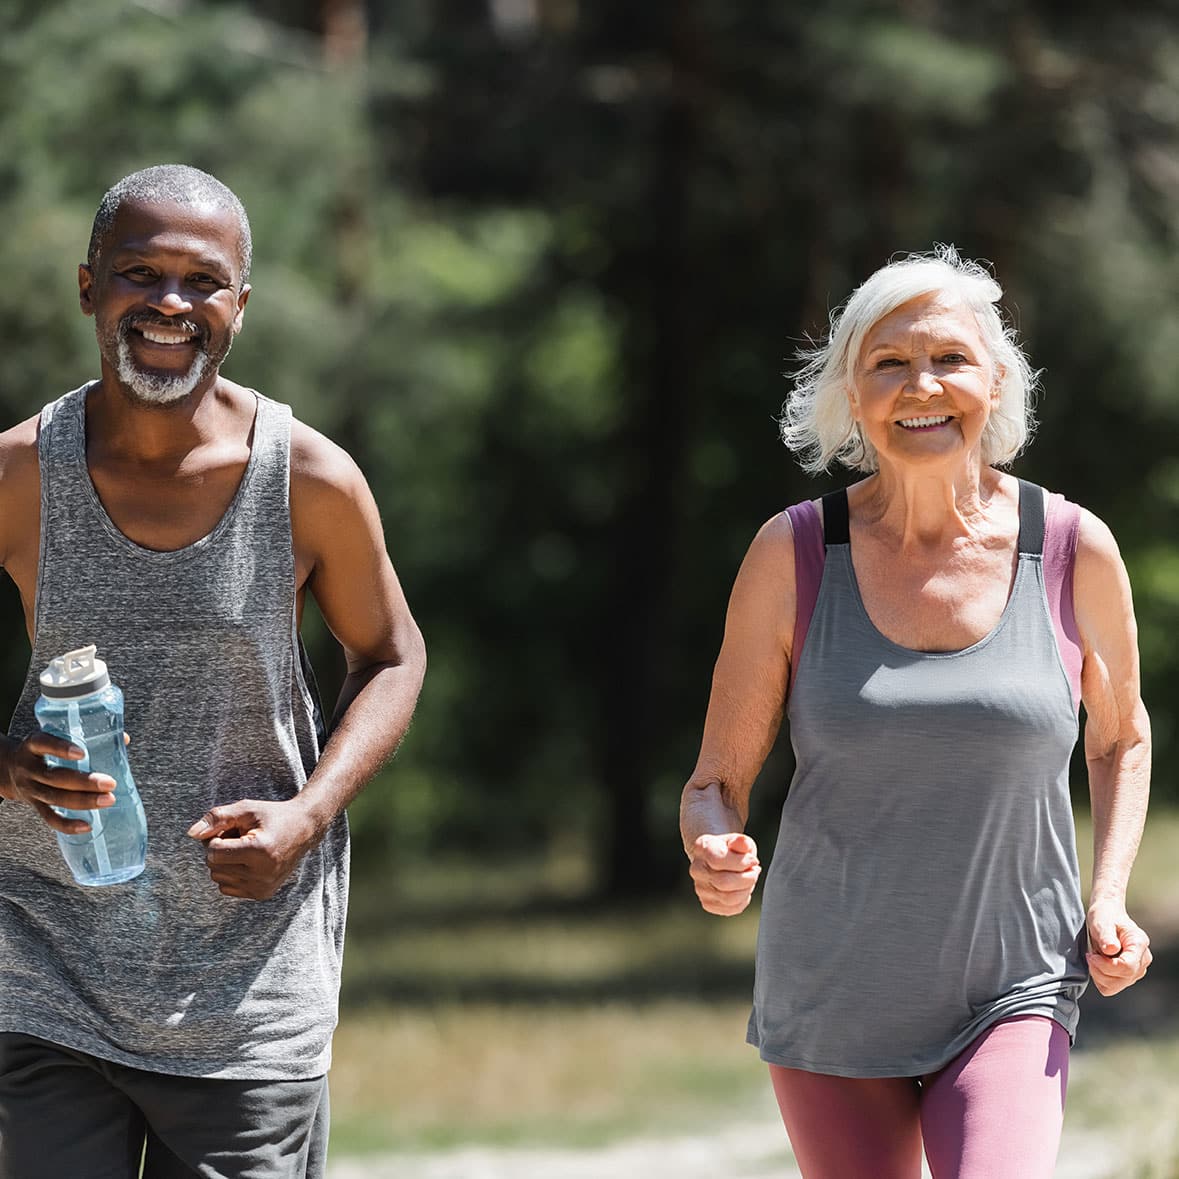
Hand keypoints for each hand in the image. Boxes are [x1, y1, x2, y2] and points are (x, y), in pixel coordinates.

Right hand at [0, 733, 115, 833]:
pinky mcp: (34, 805)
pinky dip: (68, 825)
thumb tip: (123, 739)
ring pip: (55, 798)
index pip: (43, 743)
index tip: (82, 753)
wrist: (9, 768)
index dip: (60, 748)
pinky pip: (49, 818)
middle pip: (55, 777)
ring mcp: (30, 789)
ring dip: (83, 801)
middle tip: (110, 783)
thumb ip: (86, 737)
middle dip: (84, 782)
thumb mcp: (55, 737)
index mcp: (33, 746)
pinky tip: (88, 826)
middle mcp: (29, 768)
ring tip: (108, 800)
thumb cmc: (45, 750)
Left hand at [187, 798, 319, 900]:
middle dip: (219, 850)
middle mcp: (263, 873)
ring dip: (225, 863)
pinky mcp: (262, 894)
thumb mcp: (246, 809)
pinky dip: (231, 874)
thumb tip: (192, 834)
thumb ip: (217, 817)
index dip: (215, 838)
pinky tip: (248, 861)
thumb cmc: (273, 816)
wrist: (305, 829)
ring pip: (218, 879)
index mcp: (260, 850)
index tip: (231, 829)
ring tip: (244, 848)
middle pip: (214, 867)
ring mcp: (263, 887)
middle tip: (239, 837)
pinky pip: (227, 888)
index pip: (213, 853)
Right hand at [689, 832, 761, 915]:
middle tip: (755, 871)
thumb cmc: (732, 849)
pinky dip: (743, 900)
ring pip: (729, 898)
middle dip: (747, 878)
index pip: (718, 860)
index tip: (753, 860)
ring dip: (747, 890)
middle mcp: (696, 869)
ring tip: (750, 879)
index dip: (741, 862)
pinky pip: (731, 909)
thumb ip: (742, 842)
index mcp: (702, 848)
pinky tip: (743, 889)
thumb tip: (744, 844)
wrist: (720, 860)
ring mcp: (700, 888)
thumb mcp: (739, 840)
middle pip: (724, 882)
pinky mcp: (708, 903)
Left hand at [1086, 900, 1151, 995]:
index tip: (1091, 955)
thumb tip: (1111, 949)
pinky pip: (1110, 988)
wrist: (1107, 916)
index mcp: (1139, 945)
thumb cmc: (1105, 917)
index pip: (1128, 967)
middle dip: (1100, 970)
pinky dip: (1099, 979)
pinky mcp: (1127, 976)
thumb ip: (1106, 935)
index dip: (1106, 965)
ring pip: (1115, 986)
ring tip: (1094, 957)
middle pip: (1122, 979)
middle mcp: (1142, 960)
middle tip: (1090, 955)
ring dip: (1099, 974)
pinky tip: (1097, 964)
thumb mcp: (1102, 921)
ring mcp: (1136, 970)